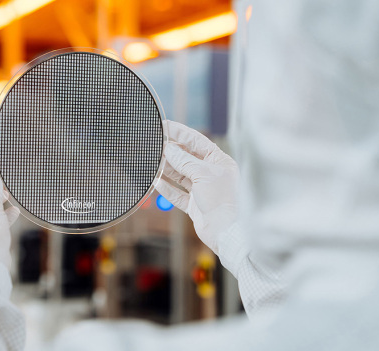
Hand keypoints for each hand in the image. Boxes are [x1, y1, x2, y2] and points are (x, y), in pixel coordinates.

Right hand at [156, 121, 238, 253]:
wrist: (227, 232)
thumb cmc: (223, 201)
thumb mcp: (203, 175)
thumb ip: (184, 161)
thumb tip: (169, 149)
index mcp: (219, 161)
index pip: (196, 141)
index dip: (179, 133)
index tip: (164, 126)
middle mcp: (211, 173)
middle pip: (186, 157)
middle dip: (170, 152)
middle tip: (154, 145)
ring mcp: (202, 189)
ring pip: (180, 175)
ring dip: (166, 169)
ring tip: (152, 163)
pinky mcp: (195, 204)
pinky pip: (177, 193)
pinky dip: (167, 188)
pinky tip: (156, 182)